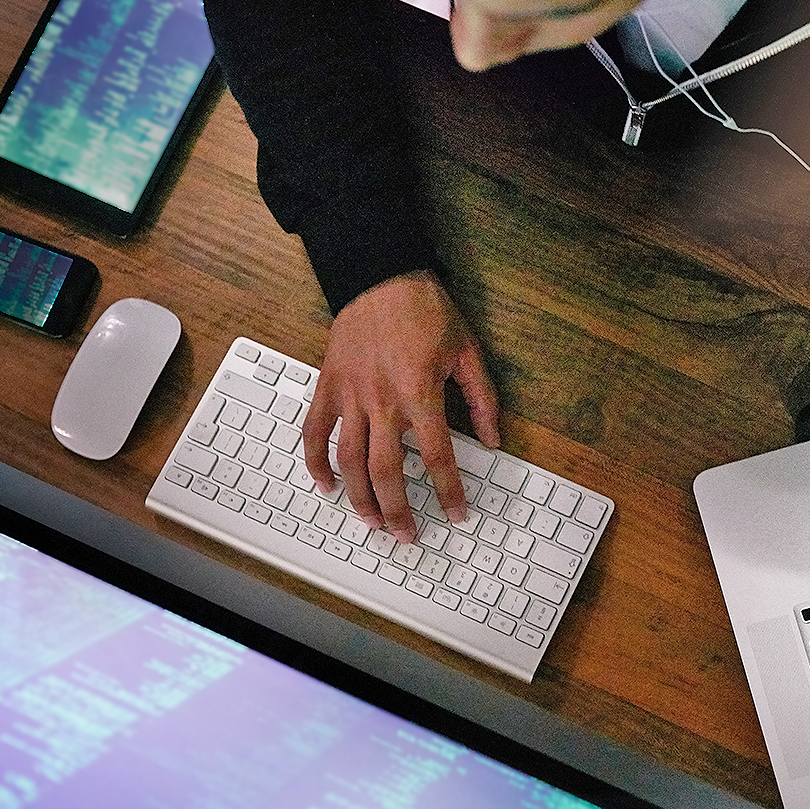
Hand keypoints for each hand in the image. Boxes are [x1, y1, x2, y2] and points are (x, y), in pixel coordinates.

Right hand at [303, 271, 499, 543]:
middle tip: (408, 536)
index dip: (449, 491)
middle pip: (387, 471)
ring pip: (348, 460)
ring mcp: (350, 395)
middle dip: (398, 511)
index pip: (438, 457)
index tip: (457, 514)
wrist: (381, 274)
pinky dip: (316, 462)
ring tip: (372, 522)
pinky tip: (327, 486)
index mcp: (420, 393)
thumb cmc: (427, 311)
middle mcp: (382, 400)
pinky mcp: (328, 385)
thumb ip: (482, 400)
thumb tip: (494, 440)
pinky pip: (315, 431)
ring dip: (359, 497)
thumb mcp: (468, 351)